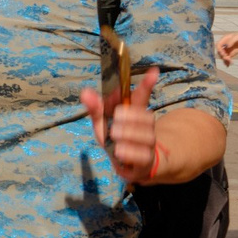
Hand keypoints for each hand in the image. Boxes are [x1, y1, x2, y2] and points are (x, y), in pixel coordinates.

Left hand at [81, 66, 163, 185]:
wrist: (135, 167)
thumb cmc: (118, 140)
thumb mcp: (104, 123)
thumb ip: (96, 108)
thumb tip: (85, 92)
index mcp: (135, 115)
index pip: (141, 97)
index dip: (146, 85)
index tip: (152, 71)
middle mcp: (146, 128)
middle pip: (146, 117)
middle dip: (130, 116)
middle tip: (115, 119)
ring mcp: (148, 146)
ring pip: (146, 136)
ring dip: (129, 134)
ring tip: (114, 133)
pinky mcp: (147, 163)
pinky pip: (143, 157)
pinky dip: (130, 153)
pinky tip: (119, 151)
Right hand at [215, 26, 237, 64]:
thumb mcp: (237, 37)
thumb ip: (231, 41)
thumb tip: (227, 46)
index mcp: (224, 39)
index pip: (218, 45)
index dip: (219, 50)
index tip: (224, 53)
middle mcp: (225, 45)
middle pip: (220, 52)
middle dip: (223, 56)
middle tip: (228, 58)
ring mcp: (228, 50)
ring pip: (223, 56)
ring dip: (225, 60)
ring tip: (230, 62)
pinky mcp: (232, 53)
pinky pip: (227, 58)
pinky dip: (227, 62)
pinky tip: (228, 65)